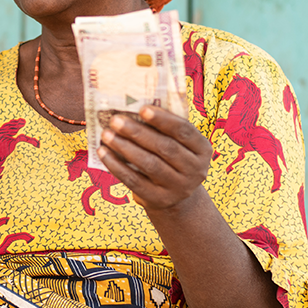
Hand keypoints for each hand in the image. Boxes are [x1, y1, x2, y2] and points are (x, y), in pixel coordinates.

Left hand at [97, 105, 211, 211]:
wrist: (176, 196)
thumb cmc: (172, 158)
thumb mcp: (178, 144)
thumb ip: (164, 128)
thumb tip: (133, 107)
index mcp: (203, 149)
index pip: (185, 131)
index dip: (164, 119)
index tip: (142, 109)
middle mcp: (195, 170)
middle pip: (165, 148)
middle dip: (138, 132)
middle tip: (115, 120)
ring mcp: (178, 188)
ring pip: (149, 164)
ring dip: (125, 147)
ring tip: (107, 134)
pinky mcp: (159, 200)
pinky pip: (135, 181)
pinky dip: (117, 166)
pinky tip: (104, 153)